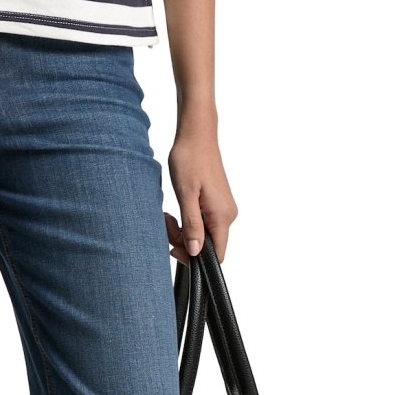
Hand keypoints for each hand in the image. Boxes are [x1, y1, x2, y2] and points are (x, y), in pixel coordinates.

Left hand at [165, 119, 237, 264]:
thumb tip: (195, 251)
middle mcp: (227, 215)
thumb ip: (192, 225)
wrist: (196, 136)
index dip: (195, 258)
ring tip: (168, 215)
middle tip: (167, 224)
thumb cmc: (190, 160)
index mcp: (222, 215)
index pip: (217, 254)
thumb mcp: (186, 194)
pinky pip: (203, 222)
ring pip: (203, 234)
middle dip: (184, 240)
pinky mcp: (216, 203)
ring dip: (183, 230)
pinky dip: (188, 220)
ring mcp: (223, 209)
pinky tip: (177, 210)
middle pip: (208, 245)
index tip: (174, 247)